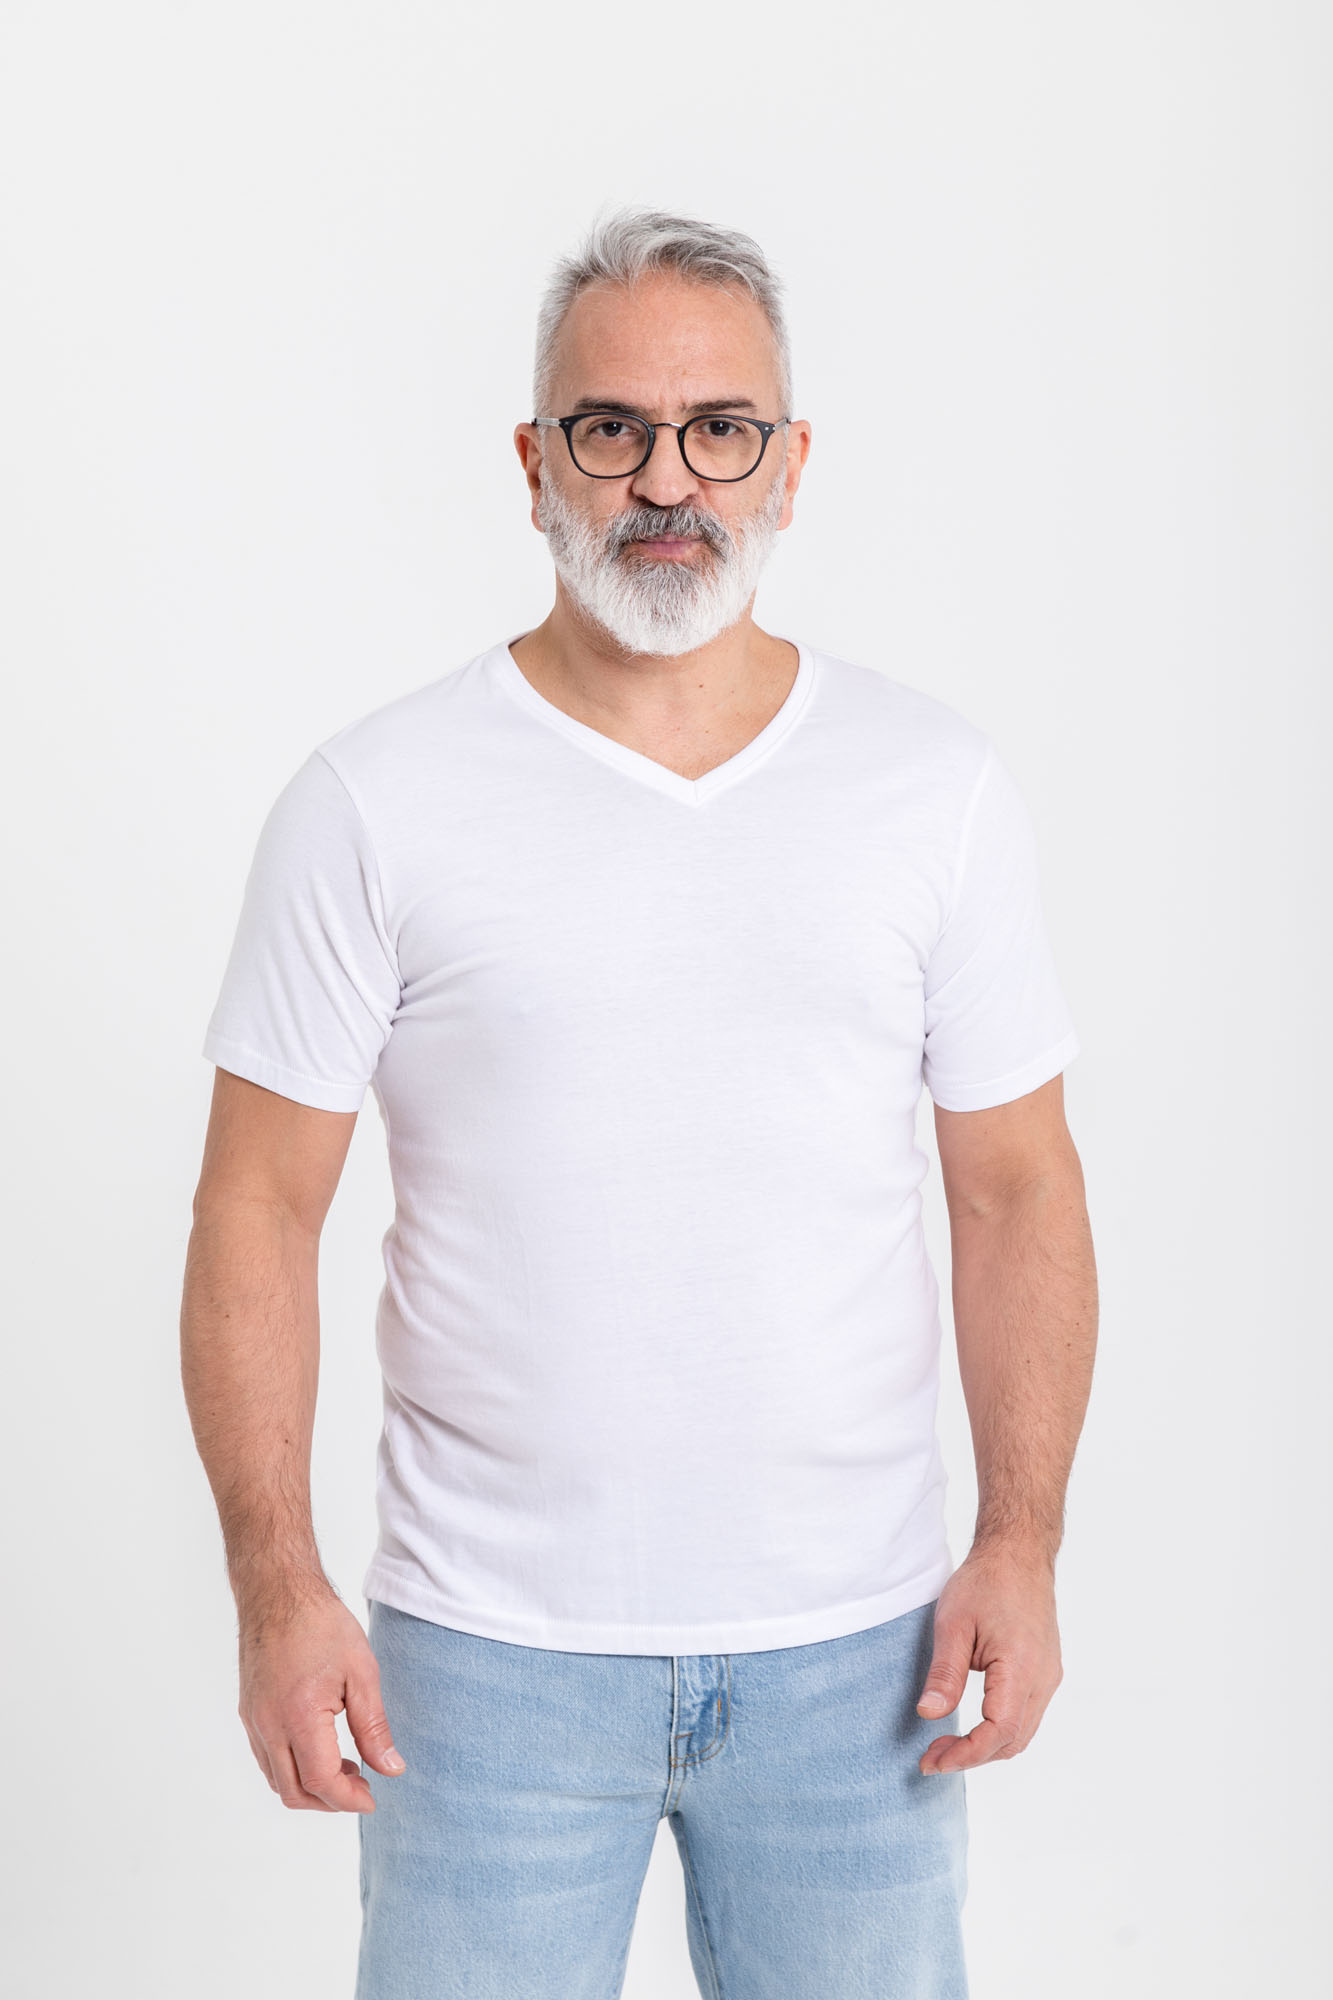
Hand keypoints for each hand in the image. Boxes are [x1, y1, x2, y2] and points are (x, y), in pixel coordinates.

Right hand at [238, 1587, 406, 1812]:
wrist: (278, 1592)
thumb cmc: (322, 1625)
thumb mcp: (362, 1672)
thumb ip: (374, 1727)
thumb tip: (391, 1769)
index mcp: (298, 1715)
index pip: (320, 1780)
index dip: (349, 1799)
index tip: (373, 1797)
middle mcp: (267, 1725)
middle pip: (293, 1792)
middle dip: (330, 1801)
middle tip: (362, 1786)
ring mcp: (253, 1720)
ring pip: (277, 1779)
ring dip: (310, 1786)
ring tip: (346, 1767)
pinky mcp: (248, 1713)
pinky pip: (267, 1758)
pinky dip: (292, 1768)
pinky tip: (320, 1749)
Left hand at [915, 1542, 1062, 1774]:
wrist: (1019, 1553)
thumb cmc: (986, 1581)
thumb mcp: (953, 1623)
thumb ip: (945, 1673)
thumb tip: (929, 1715)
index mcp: (1021, 1667)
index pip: (999, 1732)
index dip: (965, 1755)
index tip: (933, 1762)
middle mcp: (1043, 1678)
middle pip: (1012, 1741)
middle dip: (972, 1758)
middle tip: (932, 1757)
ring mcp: (1048, 1676)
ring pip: (1022, 1733)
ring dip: (986, 1747)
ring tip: (947, 1745)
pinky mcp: (1045, 1672)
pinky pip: (1026, 1715)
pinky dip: (999, 1730)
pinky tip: (972, 1725)